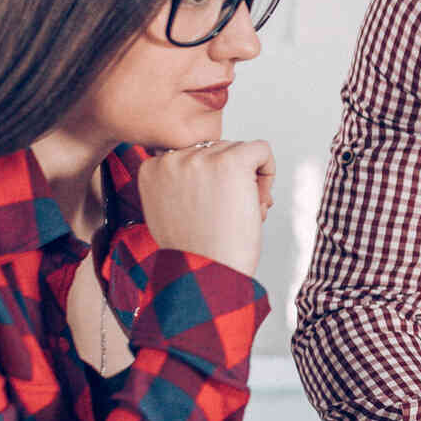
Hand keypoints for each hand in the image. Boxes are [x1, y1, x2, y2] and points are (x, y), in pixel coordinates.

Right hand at [137, 140, 275, 275]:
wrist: (204, 271)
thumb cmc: (193, 252)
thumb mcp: (169, 212)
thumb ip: (178, 185)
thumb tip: (211, 170)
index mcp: (152, 169)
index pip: (191, 157)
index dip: (209, 181)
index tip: (213, 206)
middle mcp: (173, 158)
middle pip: (216, 151)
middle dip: (231, 180)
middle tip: (232, 214)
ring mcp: (201, 158)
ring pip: (238, 150)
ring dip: (248, 180)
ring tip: (242, 213)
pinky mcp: (231, 162)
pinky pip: (261, 149)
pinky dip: (268, 170)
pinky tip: (260, 198)